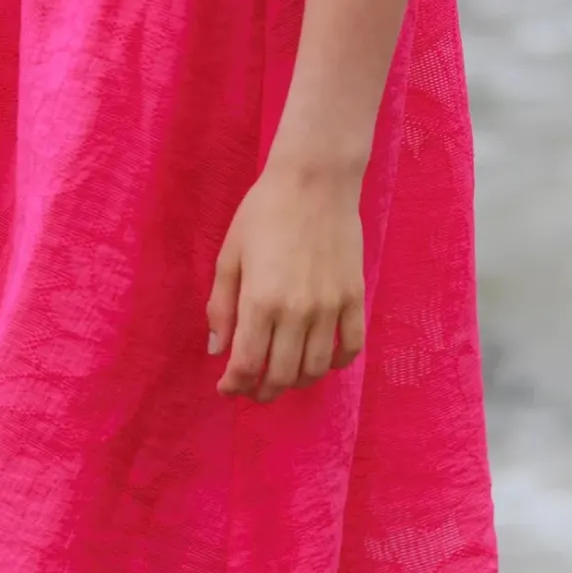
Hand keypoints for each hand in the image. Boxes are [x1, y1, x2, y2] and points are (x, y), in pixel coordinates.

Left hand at [207, 161, 366, 402]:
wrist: (315, 181)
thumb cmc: (264, 212)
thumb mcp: (229, 256)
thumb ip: (221, 306)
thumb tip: (217, 350)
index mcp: (260, 301)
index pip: (247, 365)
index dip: (234, 385)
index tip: (227, 387)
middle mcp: (297, 312)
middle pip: (282, 375)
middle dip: (262, 391)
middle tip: (252, 389)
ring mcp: (330, 307)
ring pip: (316, 368)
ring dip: (297, 382)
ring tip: (283, 377)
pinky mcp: (354, 297)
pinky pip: (350, 346)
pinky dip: (336, 363)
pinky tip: (321, 361)